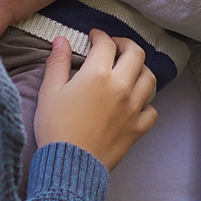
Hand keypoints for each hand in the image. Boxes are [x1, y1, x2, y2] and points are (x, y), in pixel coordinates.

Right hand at [34, 33, 159, 169]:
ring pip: (149, 79)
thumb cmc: (56, 127)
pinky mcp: (137, 128)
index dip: (100, 36)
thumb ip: (57, 62)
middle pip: (136, 54)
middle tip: (115, 46)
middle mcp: (120, 87)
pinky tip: (135, 103)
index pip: (106, 44)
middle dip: (126, 44)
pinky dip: (146, 103)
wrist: (69, 165)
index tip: (94, 37)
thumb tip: (61, 41)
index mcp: (97, 74)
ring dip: (140, 69)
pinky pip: (151, 110)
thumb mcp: (49, 91)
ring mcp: (132, 108)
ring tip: (129, 70)